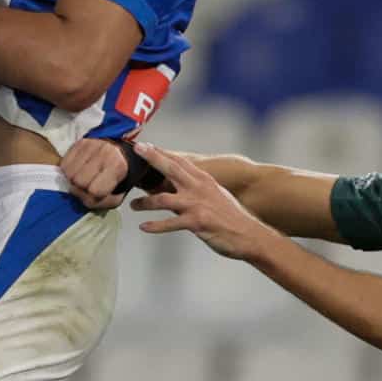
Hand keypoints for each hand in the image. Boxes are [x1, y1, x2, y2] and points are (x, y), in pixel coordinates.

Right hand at [62, 138, 131, 210]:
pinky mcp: (79, 142)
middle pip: (79, 181)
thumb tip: (80, 194)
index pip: (95, 190)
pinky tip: (78, 169)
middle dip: (81, 187)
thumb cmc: (115, 177)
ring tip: (82, 176)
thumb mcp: (116, 195)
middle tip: (88, 184)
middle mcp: (104, 153)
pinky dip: (68, 170)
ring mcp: (91, 145)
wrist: (118, 154)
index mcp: (117, 167)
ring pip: (69, 172)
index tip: (96, 192)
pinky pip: (64, 163)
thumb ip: (100, 202)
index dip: (93, 196)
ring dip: (73, 179)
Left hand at [128, 142, 275, 261]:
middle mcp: (199, 188)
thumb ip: (195, 189)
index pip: (180, 161)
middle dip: (152, 158)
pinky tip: (143, 227)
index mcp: (204, 180)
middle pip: (170, 169)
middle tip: (136, 150)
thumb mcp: (215, 195)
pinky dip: (155, 226)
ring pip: (163, 199)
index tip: (146, 145)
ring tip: (132, 205)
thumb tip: (175, 186)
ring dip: (145, 202)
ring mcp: (197, 205)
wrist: (249, 235)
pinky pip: (169, 223)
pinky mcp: (197, 222)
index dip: (162, 152)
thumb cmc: (230, 217)